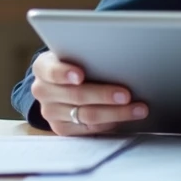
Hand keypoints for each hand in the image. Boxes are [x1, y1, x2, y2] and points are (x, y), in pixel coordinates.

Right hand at [30, 51, 148, 135]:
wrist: (60, 82)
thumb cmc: (74, 61)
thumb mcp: (73, 52)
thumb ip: (85, 54)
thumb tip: (116, 54)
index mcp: (42, 67)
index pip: (51, 71)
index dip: (65, 73)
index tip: (81, 75)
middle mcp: (42, 91)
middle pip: (75, 96)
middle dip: (103, 95)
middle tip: (127, 94)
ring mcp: (50, 112)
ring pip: (86, 115)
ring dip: (116, 112)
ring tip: (138, 108)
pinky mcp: (62, 128)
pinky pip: (89, 129)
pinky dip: (110, 123)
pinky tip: (126, 117)